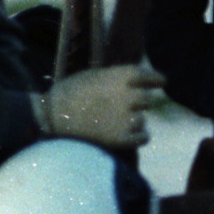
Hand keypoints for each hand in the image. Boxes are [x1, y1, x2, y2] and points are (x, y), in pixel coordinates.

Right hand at [31, 62, 164, 149]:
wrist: (52, 116)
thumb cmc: (69, 92)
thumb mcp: (93, 75)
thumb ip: (115, 78)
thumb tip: (131, 81)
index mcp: (123, 77)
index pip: (152, 78)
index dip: (157, 81)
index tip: (160, 83)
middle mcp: (130, 96)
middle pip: (147, 100)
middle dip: (137, 103)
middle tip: (121, 108)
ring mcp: (128, 118)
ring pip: (142, 120)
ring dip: (133, 121)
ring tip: (114, 123)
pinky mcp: (123, 139)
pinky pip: (143, 137)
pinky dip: (137, 137)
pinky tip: (127, 136)